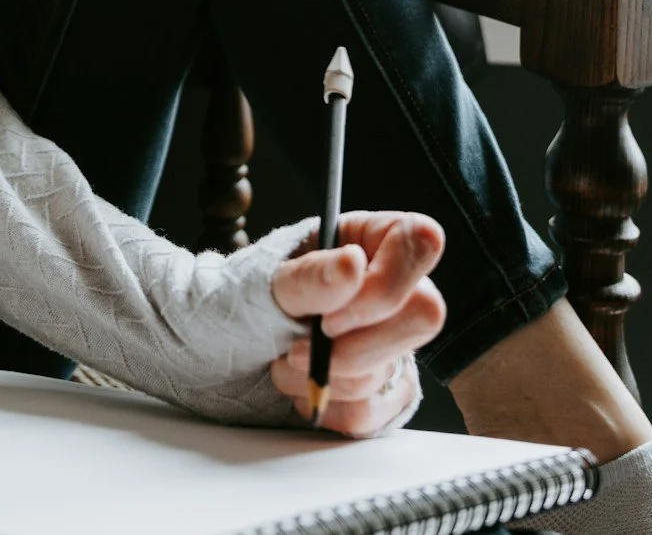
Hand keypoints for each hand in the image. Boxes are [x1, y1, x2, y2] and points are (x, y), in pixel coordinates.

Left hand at [269, 210, 445, 437]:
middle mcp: (395, 287)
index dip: (385, 286)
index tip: (330, 317)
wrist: (227, 348)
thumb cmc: (249, 298)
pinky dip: (326, 406)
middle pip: (424, 315)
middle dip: (352, 348)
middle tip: (300, 347)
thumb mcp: (265, 278)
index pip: (421, 242)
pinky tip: (303, 384)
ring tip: (287, 360)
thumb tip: (352, 265)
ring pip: (389, 371)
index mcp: (371, 239)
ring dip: (323, 377)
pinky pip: (371, 414)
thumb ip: (308, 275)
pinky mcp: (386, 389)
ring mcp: (396, 340)